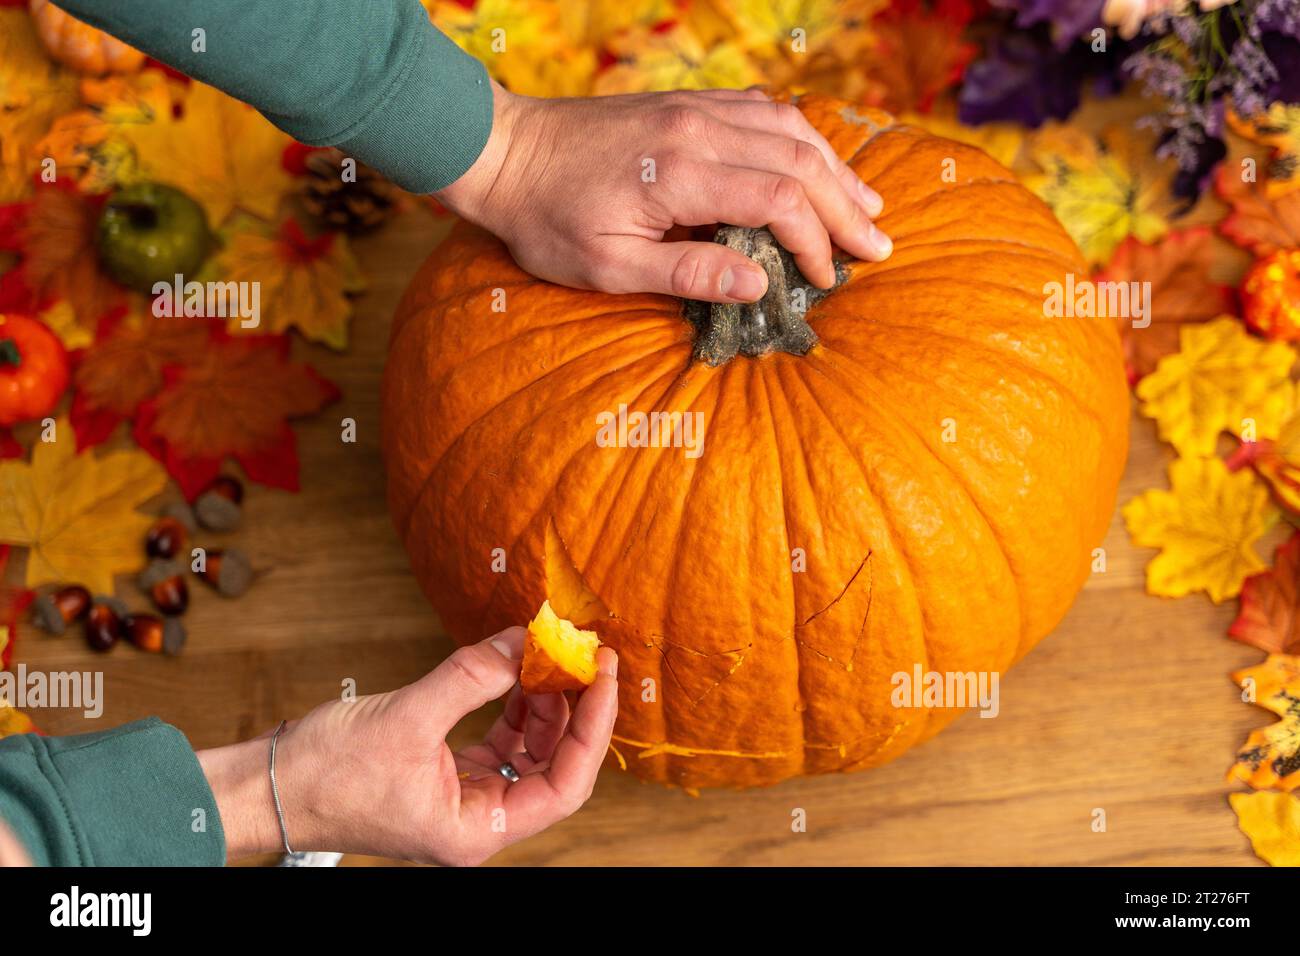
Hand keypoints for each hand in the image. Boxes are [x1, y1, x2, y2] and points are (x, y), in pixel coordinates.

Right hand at [198, 627, 617, 865]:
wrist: (265, 787)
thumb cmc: (324, 773)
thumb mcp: (408, 716)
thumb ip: (472, 676)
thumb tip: (524, 641)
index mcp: (477, 829)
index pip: (566, 782)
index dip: (593, 726)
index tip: (602, 674)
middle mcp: (478, 820)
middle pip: (555, 766)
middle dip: (574, 709)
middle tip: (586, 655)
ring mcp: (464, 799)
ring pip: (529, 751)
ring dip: (544, 703)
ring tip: (552, 655)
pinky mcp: (446, 775)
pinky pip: (498, 740)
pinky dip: (512, 705)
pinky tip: (517, 669)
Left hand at [437, 82, 891, 303]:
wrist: (504, 152)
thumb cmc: (548, 219)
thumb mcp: (609, 265)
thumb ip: (687, 273)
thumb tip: (758, 286)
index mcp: (682, 172)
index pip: (779, 198)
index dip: (814, 240)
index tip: (824, 277)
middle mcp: (698, 128)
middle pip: (799, 156)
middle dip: (844, 205)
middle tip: (878, 244)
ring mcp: (693, 107)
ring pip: (788, 126)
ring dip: (832, 166)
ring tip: (867, 204)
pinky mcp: (684, 103)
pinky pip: (760, 109)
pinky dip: (798, 136)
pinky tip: (814, 159)